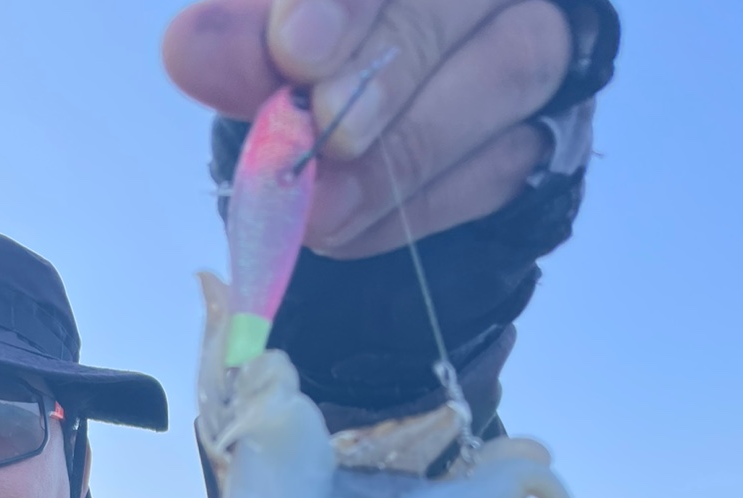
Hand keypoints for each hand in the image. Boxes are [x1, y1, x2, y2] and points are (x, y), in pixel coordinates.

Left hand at [163, 0, 570, 257]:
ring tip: (322, 210)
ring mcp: (543, 36)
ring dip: (406, 153)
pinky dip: (419, 206)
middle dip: (387, 72)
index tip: (295, 52)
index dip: (348, 3)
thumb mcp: (271, 41)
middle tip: (320, 132)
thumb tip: (190, 51)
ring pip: (511, 72)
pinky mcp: (552, 128)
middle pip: (464, 1)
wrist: (375, 123)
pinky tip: (349, 231)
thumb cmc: (315, 56)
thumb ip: (244, 40)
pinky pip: (504, 164)